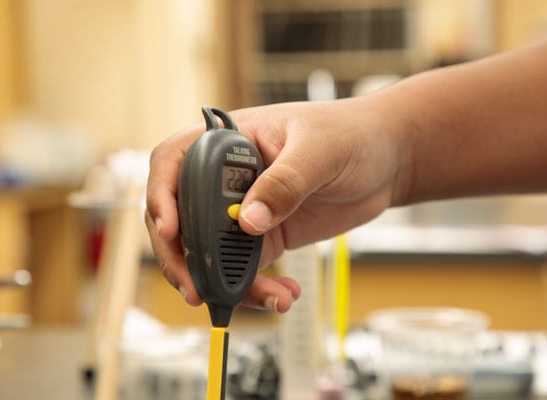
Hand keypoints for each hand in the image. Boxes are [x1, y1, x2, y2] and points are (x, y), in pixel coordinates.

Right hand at [145, 95, 405, 311]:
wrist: (385, 161)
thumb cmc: (351, 135)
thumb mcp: (320, 151)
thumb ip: (284, 183)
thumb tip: (246, 222)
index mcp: (229, 140)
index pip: (173, 161)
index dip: (161, 196)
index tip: (171, 230)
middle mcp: (227, 177)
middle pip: (182, 217)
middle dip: (183, 257)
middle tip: (195, 290)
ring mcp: (243, 209)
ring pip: (212, 252)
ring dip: (224, 283)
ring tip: (263, 298)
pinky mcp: (265, 237)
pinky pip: (246, 268)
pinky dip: (257, 289)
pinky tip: (284, 295)